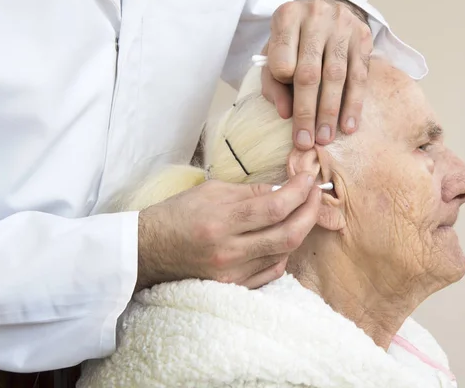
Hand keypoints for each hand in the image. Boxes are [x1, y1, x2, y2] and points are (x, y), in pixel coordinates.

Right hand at [135, 172, 320, 290]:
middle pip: (288, 234)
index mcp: (221, 221)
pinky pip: (272, 271)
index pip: (275, 206)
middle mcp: (229, 251)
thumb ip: (250, 191)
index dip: (300, 191)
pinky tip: (281, 237)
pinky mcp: (233, 286)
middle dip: (311, 212)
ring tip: (300, 212)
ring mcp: (232, 273)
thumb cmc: (177, 215)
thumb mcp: (211, 191)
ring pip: (284, 253)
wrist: (148, 250)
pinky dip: (283, 252)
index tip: (308, 179)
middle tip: (315, 195)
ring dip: (299, 230)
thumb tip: (284, 189)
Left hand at [261, 0, 372, 150]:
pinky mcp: (363, 38)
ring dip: (330, 112)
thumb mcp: (275, 54)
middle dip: (306, 112)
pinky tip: (348, 126)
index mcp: (287, 17)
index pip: (282, 60)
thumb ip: (273, 83)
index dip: (282, 84)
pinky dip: (353, 104)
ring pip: (336, 76)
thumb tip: (285, 114)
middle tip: (305, 141)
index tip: (284, 105)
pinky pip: (359, 77)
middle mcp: (316, 17)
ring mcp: (342, 26)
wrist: (326, 12)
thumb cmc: (295, 40)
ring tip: (325, 138)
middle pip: (309, 73)